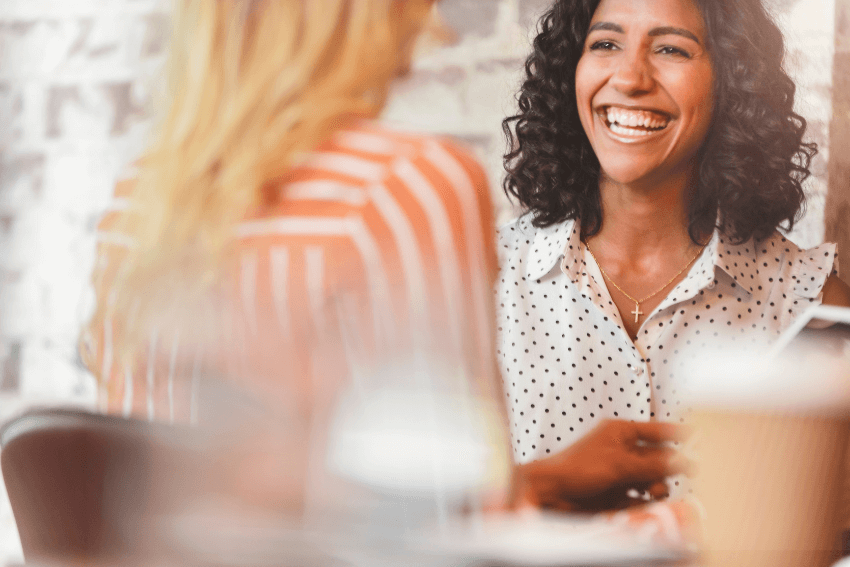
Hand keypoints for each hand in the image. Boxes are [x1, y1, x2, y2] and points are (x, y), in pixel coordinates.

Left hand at [510, 419, 691, 512]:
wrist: (551, 494)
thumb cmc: (576, 469)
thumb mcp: (620, 464)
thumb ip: (655, 464)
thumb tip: (686, 461)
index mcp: (621, 432)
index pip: (658, 430)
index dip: (678, 435)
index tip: (700, 440)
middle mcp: (622, 450)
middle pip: (659, 459)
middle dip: (665, 470)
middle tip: (668, 478)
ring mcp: (620, 472)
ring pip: (652, 481)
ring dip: (655, 489)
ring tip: (649, 494)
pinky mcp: (617, 493)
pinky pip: (640, 498)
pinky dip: (642, 503)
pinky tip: (635, 505)